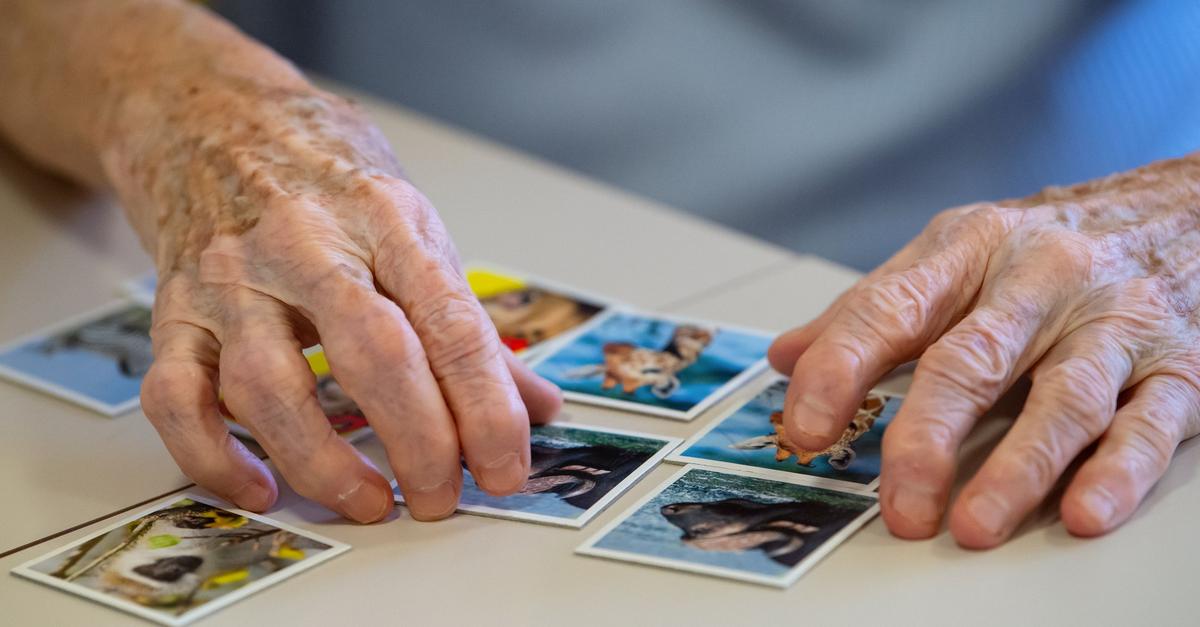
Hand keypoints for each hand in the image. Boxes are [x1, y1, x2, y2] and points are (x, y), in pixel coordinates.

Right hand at [116, 83, 560, 521]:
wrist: (208, 117)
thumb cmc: (323, 175)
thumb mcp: (410, 225)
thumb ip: (467, 321)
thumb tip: (536, 405)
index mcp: (384, 220)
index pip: (450, 324)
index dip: (486, 407)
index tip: (506, 467)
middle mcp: (305, 246)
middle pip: (372, 355)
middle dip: (419, 441)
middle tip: (443, 497)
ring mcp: (231, 280)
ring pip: (268, 387)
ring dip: (323, 462)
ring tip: (371, 502)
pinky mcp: (173, 311)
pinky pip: (177, 397)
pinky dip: (213, 457)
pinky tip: (261, 488)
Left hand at [768, 157, 1199, 547]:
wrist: (1183, 208)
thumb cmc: (1048, 245)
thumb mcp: (952, 254)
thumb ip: (870, 309)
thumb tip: (786, 357)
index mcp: (970, 249)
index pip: (890, 308)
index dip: (840, 368)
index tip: (804, 425)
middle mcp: (1041, 279)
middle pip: (973, 360)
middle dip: (927, 436)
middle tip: (898, 502)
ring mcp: (1113, 322)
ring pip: (1063, 399)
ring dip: (1017, 468)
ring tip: (974, 524)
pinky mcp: (1180, 366)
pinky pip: (1148, 423)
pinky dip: (1116, 471)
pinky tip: (1082, 511)